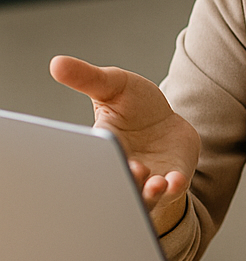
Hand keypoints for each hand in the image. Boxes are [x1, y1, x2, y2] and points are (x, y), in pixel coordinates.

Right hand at [49, 55, 201, 234]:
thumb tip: (57, 63)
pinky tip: (174, 179)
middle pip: (117, 185)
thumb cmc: (134, 105)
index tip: (109, 155)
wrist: (166, 119)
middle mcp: (122, 167)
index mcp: (102, 147)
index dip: (98, 163)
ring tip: (154, 182)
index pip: (92, 161)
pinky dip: (171, 189)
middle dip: (124, 182)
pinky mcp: (171, 180)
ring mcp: (146, 178)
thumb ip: (87, 77)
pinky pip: (170, 193)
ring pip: (141, 197)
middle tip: (133, 170)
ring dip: (146, 193)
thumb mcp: (112, 85)